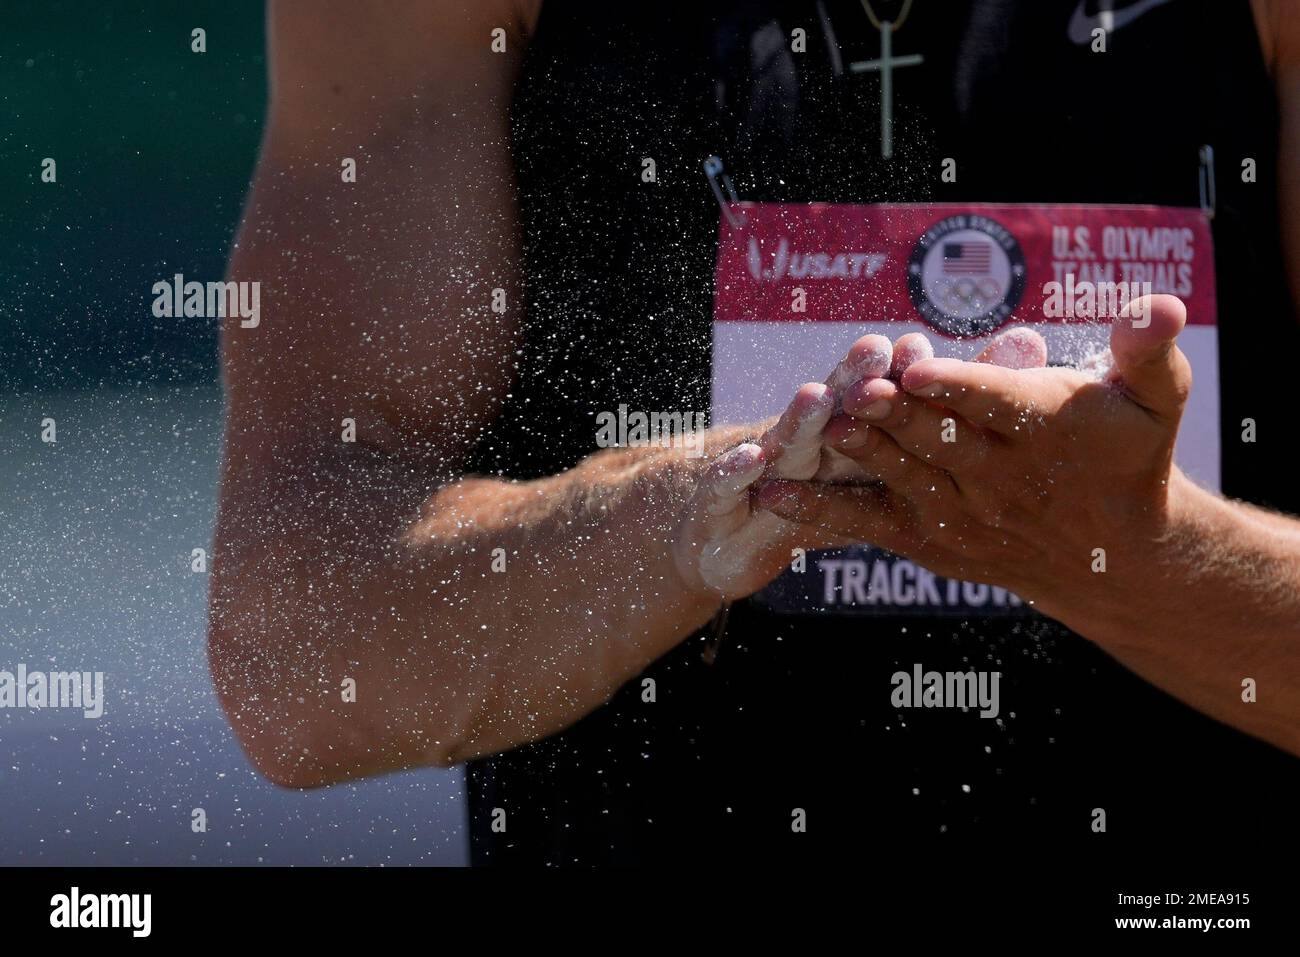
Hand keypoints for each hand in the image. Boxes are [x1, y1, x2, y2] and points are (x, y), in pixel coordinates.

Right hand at [672, 325, 1051, 599]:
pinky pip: (727, 484)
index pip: (881, 396)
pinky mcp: (719, 497)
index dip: (898, 376)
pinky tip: (749, 459)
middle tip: (875, 350)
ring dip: (799, 420)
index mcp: (853, 428)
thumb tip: (1030, 341)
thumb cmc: (818, 486)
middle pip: (835, 408)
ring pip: (786, 440)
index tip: (921, 348)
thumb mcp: (881, 460)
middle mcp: (807, 437)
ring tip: (817, 398)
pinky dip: (735, 471)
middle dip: (853, 380)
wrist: (727, 534)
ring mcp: (762, 464)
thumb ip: (955, 406)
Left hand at [754, 295, 1191, 607]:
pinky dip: (822, 514)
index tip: (918, 366)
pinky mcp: (928, 540)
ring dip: (860, 454)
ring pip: (904, 479)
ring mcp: (960, 513)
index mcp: (1048, 431)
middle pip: (942, 441)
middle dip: (896, 414)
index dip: (956, 386)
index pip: (996, 405)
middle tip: (854, 387)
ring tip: (819, 428)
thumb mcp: (1156, 402)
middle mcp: (1000, 479)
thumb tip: (1160, 304)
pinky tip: (773, 495)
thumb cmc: (1130, 460)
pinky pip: (870, 525)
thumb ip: (1148, 352)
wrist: (1114, 559)